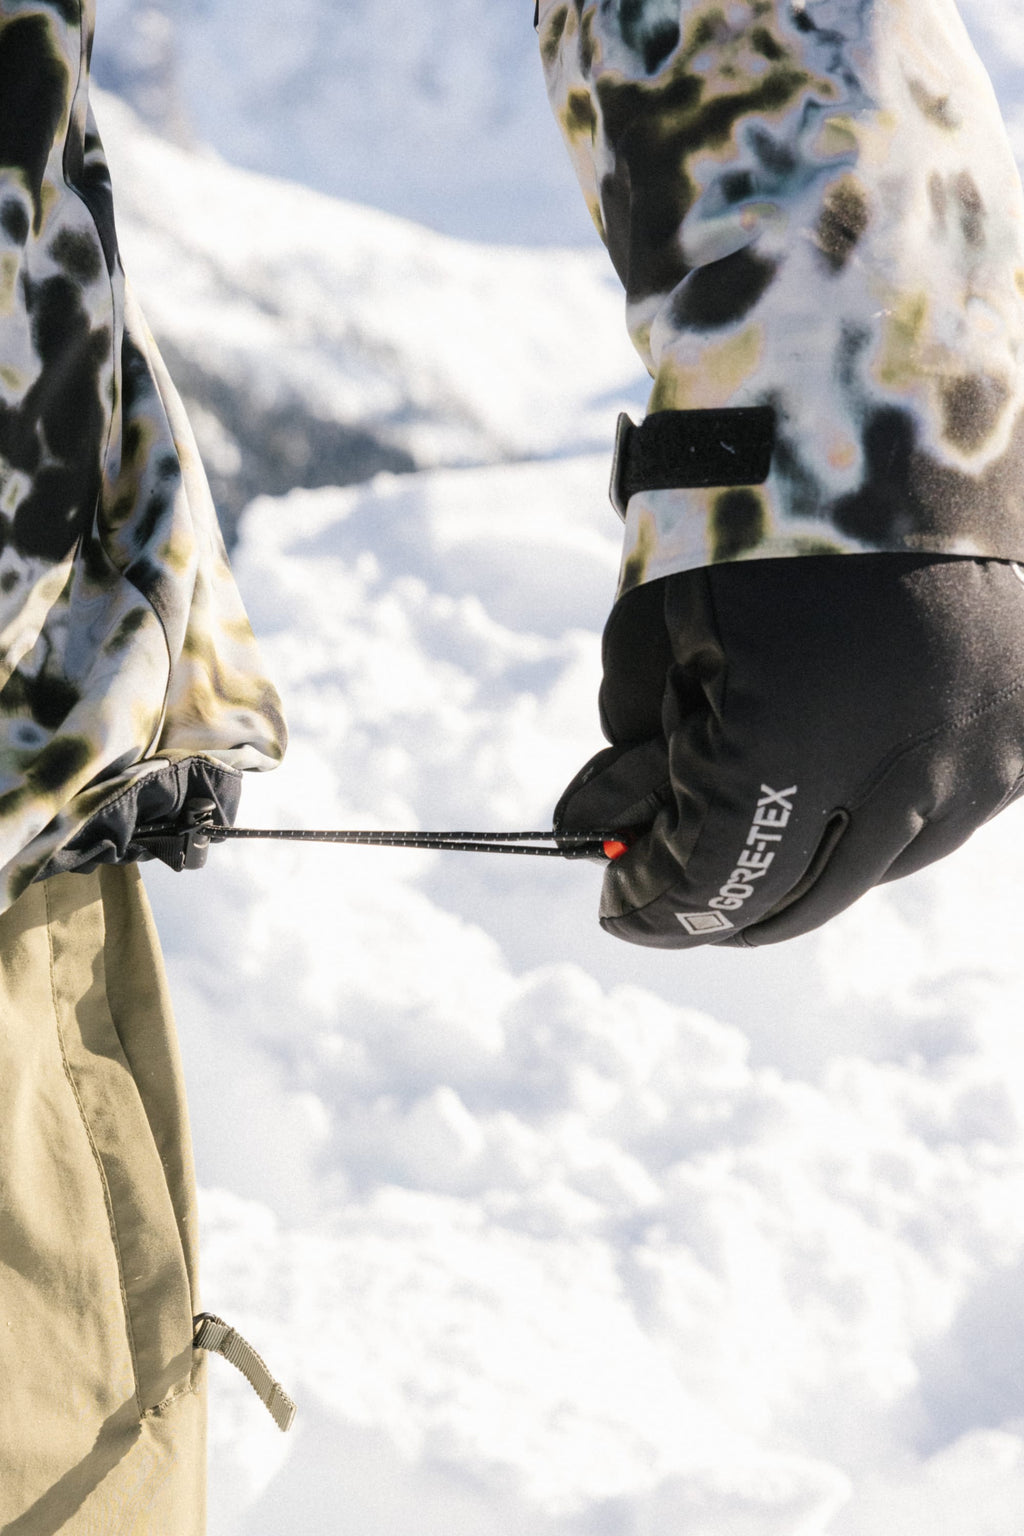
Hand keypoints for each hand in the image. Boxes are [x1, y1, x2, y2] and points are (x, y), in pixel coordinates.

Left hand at [556, 556, 1023, 946]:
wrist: (881, 401)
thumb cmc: (743, 513)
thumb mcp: (653, 630)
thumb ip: (641, 745)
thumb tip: (629, 822)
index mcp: (795, 740)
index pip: (715, 877)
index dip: (658, 903)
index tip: (620, 903)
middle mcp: (903, 768)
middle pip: (800, 896)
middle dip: (725, 902)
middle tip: (675, 896)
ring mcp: (982, 756)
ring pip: (879, 865)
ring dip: (807, 863)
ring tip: (754, 834)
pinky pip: (941, 814)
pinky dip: (878, 814)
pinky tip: (836, 782)